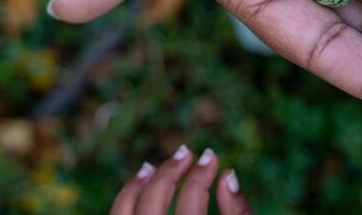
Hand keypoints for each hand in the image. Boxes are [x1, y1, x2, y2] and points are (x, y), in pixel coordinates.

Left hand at [111, 146, 250, 214]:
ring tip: (153, 167)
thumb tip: (229, 175)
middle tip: (186, 153)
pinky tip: (138, 190)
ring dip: (136, 186)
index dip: (200, 176)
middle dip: (168, 173)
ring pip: (122, 213)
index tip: (211, 156)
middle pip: (151, 205)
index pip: (190, 205)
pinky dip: (125, 203)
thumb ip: (239, 213)